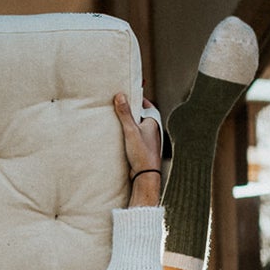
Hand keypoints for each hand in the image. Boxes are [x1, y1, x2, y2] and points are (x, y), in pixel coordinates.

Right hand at [115, 93, 161, 207]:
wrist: (145, 175)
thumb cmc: (141, 152)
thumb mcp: (130, 130)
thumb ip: (125, 113)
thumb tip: (120, 95)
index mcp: (153, 122)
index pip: (146, 105)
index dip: (137, 99)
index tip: (127, 95)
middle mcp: (152, 130)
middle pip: (140, 115)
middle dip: (130, 111)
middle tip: (118, 105)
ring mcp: (147, 140)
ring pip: (137, 127)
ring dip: (128, 124)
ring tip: (116, 120)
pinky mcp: (141, 149)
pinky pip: (134, 137)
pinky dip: (127, 135)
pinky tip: (118, 136)